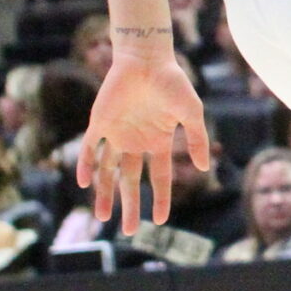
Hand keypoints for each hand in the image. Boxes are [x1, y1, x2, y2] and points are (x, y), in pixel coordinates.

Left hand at [77, 47, 206, 237]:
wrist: (147, 60)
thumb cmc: (172, 84)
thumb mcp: (191, 113)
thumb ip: (197, 139)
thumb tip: (206, 169)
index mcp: (158, 142)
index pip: (159, 177)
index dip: (160, 199)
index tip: (160, 221)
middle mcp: (135, 142)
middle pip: (131, 181)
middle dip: (130, 206)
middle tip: (129, 230)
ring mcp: (116, 134)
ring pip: (106, 171)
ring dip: (104, 193)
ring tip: (101, 217)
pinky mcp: (99, 123)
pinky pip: (89, 148)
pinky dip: (86, 165)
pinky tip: (85, 182)